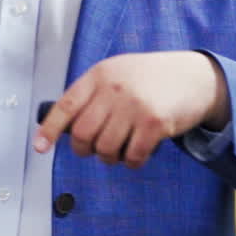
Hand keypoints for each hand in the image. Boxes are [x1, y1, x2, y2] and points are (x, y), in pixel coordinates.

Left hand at [34, 51, 229, 167]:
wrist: (195, 77)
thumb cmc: (153, 78)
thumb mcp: (118, 73)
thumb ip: (94, 94)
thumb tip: (65, 126)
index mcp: (99, 74)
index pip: (66, 105)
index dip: (50, 129)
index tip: (40, 147)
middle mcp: (113, 88)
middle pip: (82, 134)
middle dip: (85, 149)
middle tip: (95, 150)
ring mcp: (134, 106)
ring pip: (105, 149)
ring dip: (110, 158)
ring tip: (120, 151)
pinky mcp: (154, 123)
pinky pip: (132, 157)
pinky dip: (132, 162)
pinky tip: (138, 154)